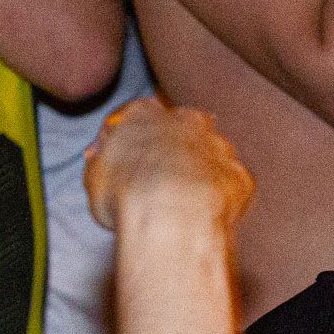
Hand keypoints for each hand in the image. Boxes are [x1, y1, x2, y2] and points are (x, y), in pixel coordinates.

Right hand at [84, 97, 252, 230]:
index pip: (138, 117)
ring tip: (183, 205)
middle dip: (173, 150)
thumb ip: (98, 162)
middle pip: (180, 128)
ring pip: (210, 153)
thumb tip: (97, 157)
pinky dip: (220, 196)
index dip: (134, 142)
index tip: (129, 164)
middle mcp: (185, 120)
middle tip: (160, 183)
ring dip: (200, 172)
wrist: (172, 218)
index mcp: (143, 114)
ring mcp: (217, 145)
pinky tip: (205, 216)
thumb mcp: (95, 179)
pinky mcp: (239, 174)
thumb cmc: (126, 196)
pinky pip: (229, 183)